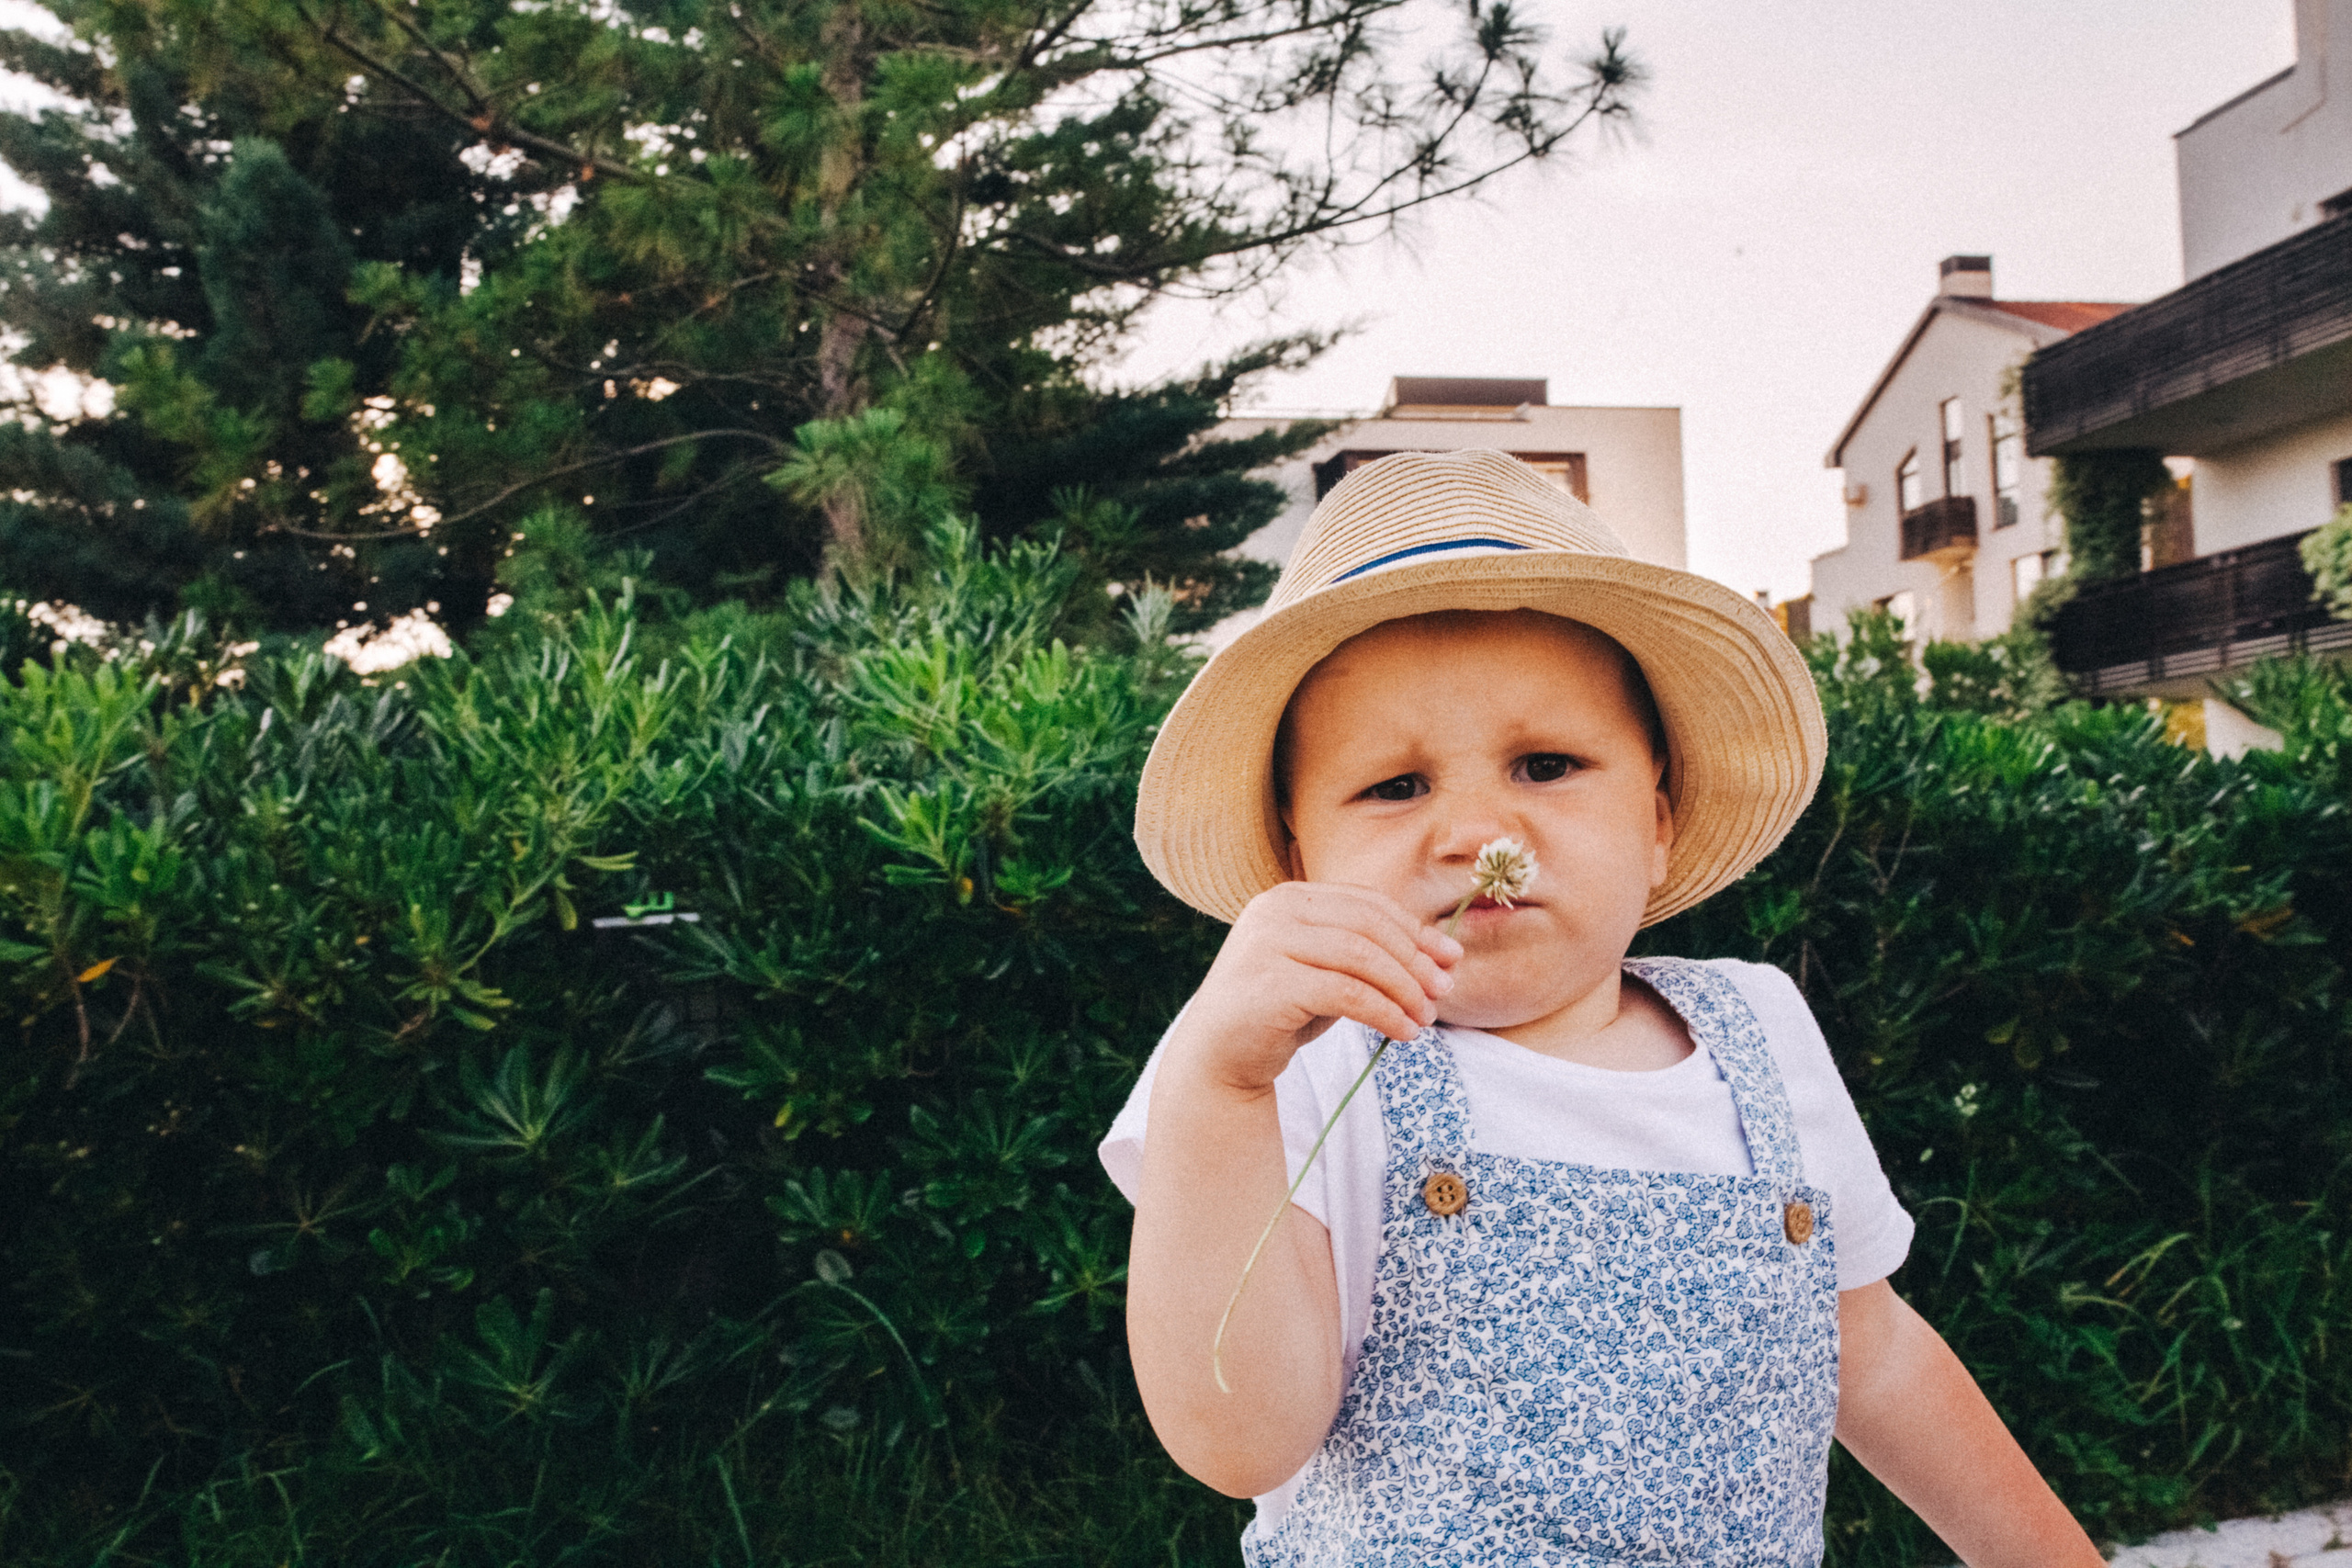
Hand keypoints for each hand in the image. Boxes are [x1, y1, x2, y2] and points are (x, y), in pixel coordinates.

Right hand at [1166, 881, 1461, 1095]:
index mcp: (1289, 897)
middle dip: (1415, 960)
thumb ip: (1371, 954)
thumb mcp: (1327, 972)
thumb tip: (1447, 953)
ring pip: (1361, 957)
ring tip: (1425, 1017)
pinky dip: (1384, 1012)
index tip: (1451, 959)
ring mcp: (1267, 944)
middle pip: (1368, 927)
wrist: (1219, 1055)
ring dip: (1404, 989)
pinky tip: (1403, 1032)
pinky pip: (1346, 993)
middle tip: (1443, 992)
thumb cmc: (1280, 1011)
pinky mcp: (1270, 985)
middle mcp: (1274, 910)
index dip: (1415, 930)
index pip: (1367, 904)